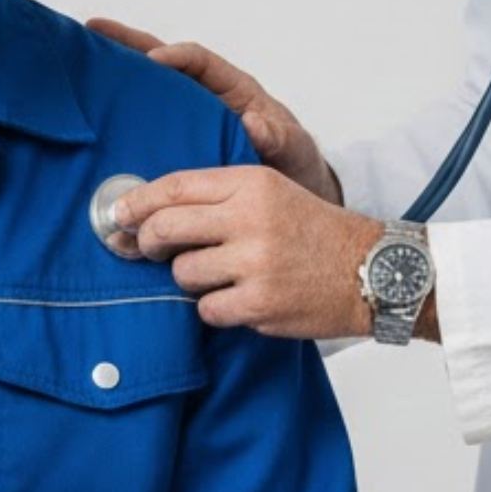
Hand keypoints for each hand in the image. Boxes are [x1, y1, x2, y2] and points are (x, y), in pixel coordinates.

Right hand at [87, 20, 341, 204]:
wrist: (285, 208)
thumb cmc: (294, 166)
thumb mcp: (293, 150)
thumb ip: (278, 138)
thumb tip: (256, 124)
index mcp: (233, 91)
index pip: (200, 62)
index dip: (177, 57)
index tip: (154, 60)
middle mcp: (204, 101)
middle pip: (161, 64)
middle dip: (128, 45)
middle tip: (91, 29)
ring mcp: (186, 124)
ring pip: (147, 95)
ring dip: (115, 78)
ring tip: (77, 64)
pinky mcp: (173, 150)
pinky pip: (143, 133)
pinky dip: (117, 126)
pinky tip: (87, 126)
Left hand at [111, 165, 389, 340]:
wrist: (372, 271)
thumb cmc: (316, 234)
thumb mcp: (273, 194)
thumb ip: (220, 196)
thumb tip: (152, 213)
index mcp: (252, 182)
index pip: (176, 186)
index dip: (138, 201)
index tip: (118, 213)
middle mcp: (251, 218)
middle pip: (167, 228)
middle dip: (149, 243)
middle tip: (150, 250)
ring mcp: (255, 263)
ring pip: (184, 273)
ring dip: (193, 280)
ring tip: (223, 276)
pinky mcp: (259, 304)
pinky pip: (207, 309)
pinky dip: (216, 309)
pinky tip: (241, 299)